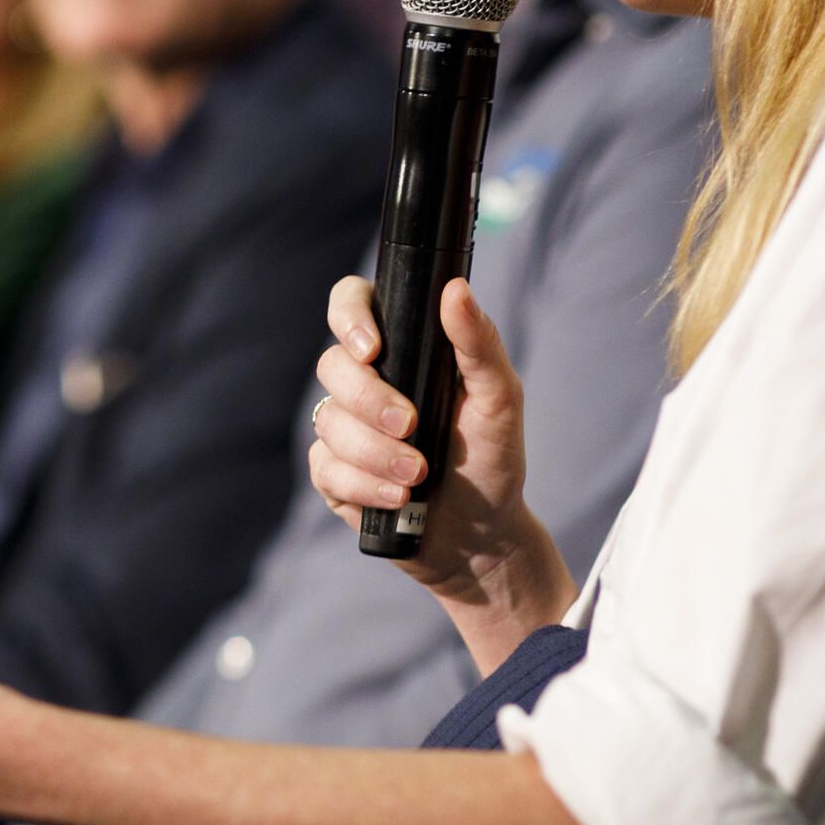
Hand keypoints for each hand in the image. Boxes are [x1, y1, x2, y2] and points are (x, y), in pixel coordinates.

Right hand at [308, 275, 574, 653]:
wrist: (481, 535)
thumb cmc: (492, 459)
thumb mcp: (499, 400)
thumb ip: (479, 344)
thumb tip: (455, 289)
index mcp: (401, 351)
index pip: (352, 303)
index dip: (349, 316)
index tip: (373, 349)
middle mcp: (365, 382)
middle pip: (332, 365)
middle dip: (370, 400)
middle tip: (411, 426)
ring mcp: (343, 428)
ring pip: (330, 421)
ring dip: (375, 452)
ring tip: (418, 475)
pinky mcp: (332, 474)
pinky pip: (325, 468)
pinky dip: (365, 484)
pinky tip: (398, 497)